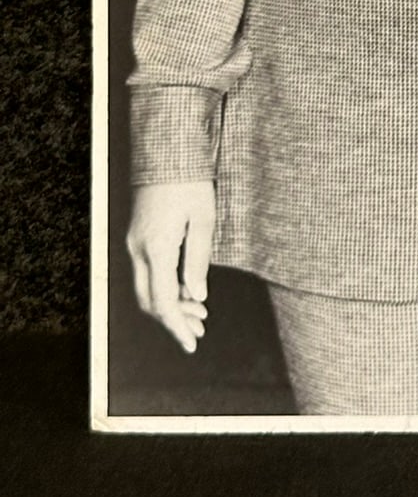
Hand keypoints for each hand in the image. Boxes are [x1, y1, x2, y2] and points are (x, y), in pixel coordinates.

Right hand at [127, 181, 214, 352]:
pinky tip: (187, 291)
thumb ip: (198, 260)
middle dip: (173, 321)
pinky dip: (165, 288)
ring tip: (199, 314)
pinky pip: (148, 273)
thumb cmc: (190, 182)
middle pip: (149, 302)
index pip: (163, 301)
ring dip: (170, 306)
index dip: (177, 326)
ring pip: (147, 289)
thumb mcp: (203, 220)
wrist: (167, 153)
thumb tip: (197, 297)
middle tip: (198, 331)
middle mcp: (138, 250)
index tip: (192, 343)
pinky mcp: (138, 237)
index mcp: (155, 248)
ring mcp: (135, 244)